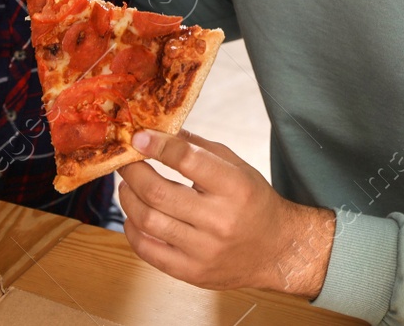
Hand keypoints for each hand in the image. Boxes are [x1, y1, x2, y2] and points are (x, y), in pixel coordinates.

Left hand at [118, 129, 335, 296]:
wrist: (277, 251)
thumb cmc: (254, 202)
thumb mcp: (238, 167)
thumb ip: (199, 148)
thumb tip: (160, 130)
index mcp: (234, 186)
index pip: (186, 159)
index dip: (156, 145)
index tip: (137, 137)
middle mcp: (219, 219)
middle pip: (158, 192)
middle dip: (133, 171)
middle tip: (125, 161)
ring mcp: (204, 250)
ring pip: (147, 221)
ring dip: (128, 198)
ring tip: (127, 186)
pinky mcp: (192, 272)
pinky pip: (148, 251)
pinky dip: (132, 230)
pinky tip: (133, 216)